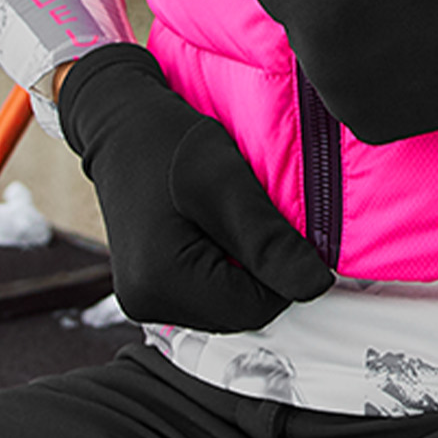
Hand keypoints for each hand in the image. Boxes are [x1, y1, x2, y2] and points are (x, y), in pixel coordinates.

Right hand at [57, 43, 332, 330]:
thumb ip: (267, 239)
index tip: (279, 223)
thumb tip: (315, 286)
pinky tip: (211, 227)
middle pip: (238, 312)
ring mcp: (144, 299)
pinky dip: (220, 265)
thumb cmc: (166, 140)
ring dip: (241, 267)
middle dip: (258, 269)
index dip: (281, 270)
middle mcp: (145, 303)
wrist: (121, 124)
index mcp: (161, 282)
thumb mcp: (224, 179)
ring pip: (224, 305)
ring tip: (225, 216)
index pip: (255, 310)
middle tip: (247, 212)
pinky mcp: (148, 288)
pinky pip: (204, 293)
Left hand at [232, 0, 437, 144]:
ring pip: (318, 53)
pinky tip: (400, 50)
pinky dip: (361, 66)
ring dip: (340, 32)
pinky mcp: (369, 126)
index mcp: (315, 18)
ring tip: (394, 16)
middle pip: (294, 19)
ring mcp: (344, 106)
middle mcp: (320, 71)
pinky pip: (343, 85)